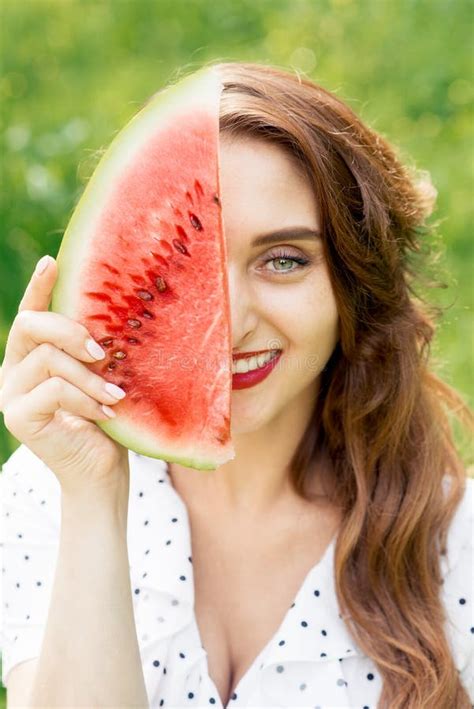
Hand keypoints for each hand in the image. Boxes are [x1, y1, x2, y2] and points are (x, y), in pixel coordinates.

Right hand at [0, 255, 130, 498]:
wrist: (101, 471)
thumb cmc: (106, 419)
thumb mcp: (103, 375)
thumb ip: (94, 350)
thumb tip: (114, 311)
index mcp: (32, 356)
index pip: (30, 313)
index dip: (39, 286)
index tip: (53, 261)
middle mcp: (13, 370)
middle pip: (30, 325)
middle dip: (70, 331)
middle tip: (102, 353)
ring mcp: (10, 394)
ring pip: (47, 358)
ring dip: (89, 376)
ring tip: (114, 396)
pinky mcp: (17, 417)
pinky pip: (53, 389)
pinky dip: (85, 398)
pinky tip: (105, 413)